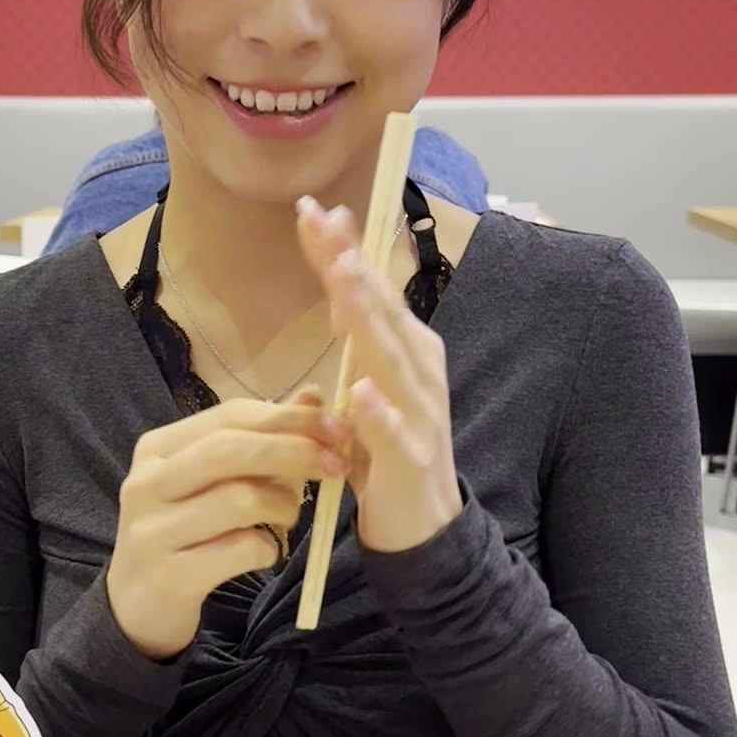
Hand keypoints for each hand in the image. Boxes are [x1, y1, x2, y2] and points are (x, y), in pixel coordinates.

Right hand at [107, 395, 348, 659]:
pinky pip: (241, 550)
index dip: (288, 417)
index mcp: (158, 448)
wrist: (136, 605)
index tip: (336, 427)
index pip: (229, 416)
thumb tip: (312, 396)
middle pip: (230, 450)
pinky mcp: (169, 575)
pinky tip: (263, 553)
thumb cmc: (183, 532)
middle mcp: (147, 483)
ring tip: (290, 517)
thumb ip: (259, 438)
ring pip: (240, 500)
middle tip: (336, 465)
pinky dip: (268, 549)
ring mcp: (152, 530)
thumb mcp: (211, 480)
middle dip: (294, 452)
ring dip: (284, 506)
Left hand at [297, 199, 461, 553]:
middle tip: (325, 222)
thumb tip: (339, 282)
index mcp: (407, 347)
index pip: (371, 288)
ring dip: (367, 317)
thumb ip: (354, 337)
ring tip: (343, 279)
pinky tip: (358, 392)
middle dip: (352, 264)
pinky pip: (391, 430)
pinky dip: (376, 412)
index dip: (343, 250)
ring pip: (389, 357)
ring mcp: (419, 411)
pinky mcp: (410, 457)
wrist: (424, 526)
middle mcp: (419, 369)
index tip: (312, 210)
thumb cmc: (389, 449)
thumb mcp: (367, 384)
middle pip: (380, 308)